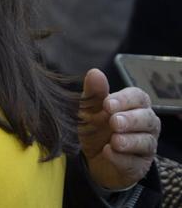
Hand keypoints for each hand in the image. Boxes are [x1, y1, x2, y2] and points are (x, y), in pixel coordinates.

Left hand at [79, 68, 159, 189]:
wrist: (91, 158)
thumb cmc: (95, 127)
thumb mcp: (90, 109)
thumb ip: (94, 93)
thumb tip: (95, 72)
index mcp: (134, 106)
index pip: (138, 97)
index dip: (124, 99)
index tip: (107, 104)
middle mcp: (145, 124)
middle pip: (148, 118)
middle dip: (131, 120)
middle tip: (114, 122)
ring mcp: (145, 145)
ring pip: (146, 141)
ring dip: (129, 140)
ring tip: (114, 140)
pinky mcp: (139, 165)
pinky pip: (134, 162)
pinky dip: (121, 158)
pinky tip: (108, 152)